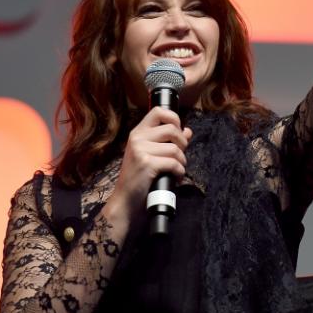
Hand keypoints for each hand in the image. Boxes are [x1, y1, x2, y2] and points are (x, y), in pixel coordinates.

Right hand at [102, 106, 192, 227]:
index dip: (174, 118)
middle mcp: (137, 138)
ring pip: (175, 148)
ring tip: (177, 170)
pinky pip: (174, 162)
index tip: (178, 132)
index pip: (158, 111)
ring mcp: (140, 150)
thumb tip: (188, 131)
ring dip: (182, 161)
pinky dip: (179, 172)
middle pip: (172, 129)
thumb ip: (169, 141)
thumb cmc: (139, 178)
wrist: (125, 201)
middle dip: (183, 143)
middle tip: (180, 155)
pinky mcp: (146, 163)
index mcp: (137, 133)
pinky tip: (175, 178)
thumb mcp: (151, 155)